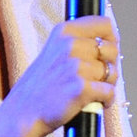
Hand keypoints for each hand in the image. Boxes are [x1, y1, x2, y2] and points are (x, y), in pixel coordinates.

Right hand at [4, 15, 119, 136]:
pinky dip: (107, 100)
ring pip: (112, 73)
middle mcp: (70, 45)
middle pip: (113, 50)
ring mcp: (75, 66)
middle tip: (97, 78)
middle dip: (110, 66)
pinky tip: (95, 102)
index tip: (110, 50)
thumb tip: (111, 42)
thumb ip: (79, 43)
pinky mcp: (81, 88)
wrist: (24, 113)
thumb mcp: (54, 51)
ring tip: (90, 91)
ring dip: (107, 85)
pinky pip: (110, 92)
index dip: (113, 38)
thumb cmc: (41, 86)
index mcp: (64, 32)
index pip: (105, 24)